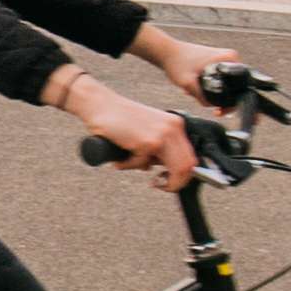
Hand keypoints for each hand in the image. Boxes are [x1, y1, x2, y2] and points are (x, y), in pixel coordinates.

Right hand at [64, 73, 200, 193]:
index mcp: (175, 124)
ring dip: (158, 179)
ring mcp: (161, 135)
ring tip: (136, 169)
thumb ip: (161, 147)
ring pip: (174, 171)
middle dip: (175, 183)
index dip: (183, 175)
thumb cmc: (120, 118)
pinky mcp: (147, 142)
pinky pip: (142, 165)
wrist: (100, 104)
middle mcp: (173, 128)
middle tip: (160, 185)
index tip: (170, 180)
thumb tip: (166, 170)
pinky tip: (119, 159)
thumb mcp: (149, 130)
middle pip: (187, 167)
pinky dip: (128, 165)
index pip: (190, 157)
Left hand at [140, 28, 246, 101]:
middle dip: (222, 100)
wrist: (166, 51)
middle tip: (212, 110)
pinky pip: (219, 79)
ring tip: (195, 94)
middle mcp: (230, 57)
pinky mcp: (217, 61)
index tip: (220, 111)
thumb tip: (212, 106)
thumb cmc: (176, 62)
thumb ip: (200, 97)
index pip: (240, 86)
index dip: (232, 104)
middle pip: (235, 87)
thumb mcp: (188, 83)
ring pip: (226, 85)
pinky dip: (208, 87)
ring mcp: (224, 58)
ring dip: (213, 94)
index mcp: (229, 58)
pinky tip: (193, 90)